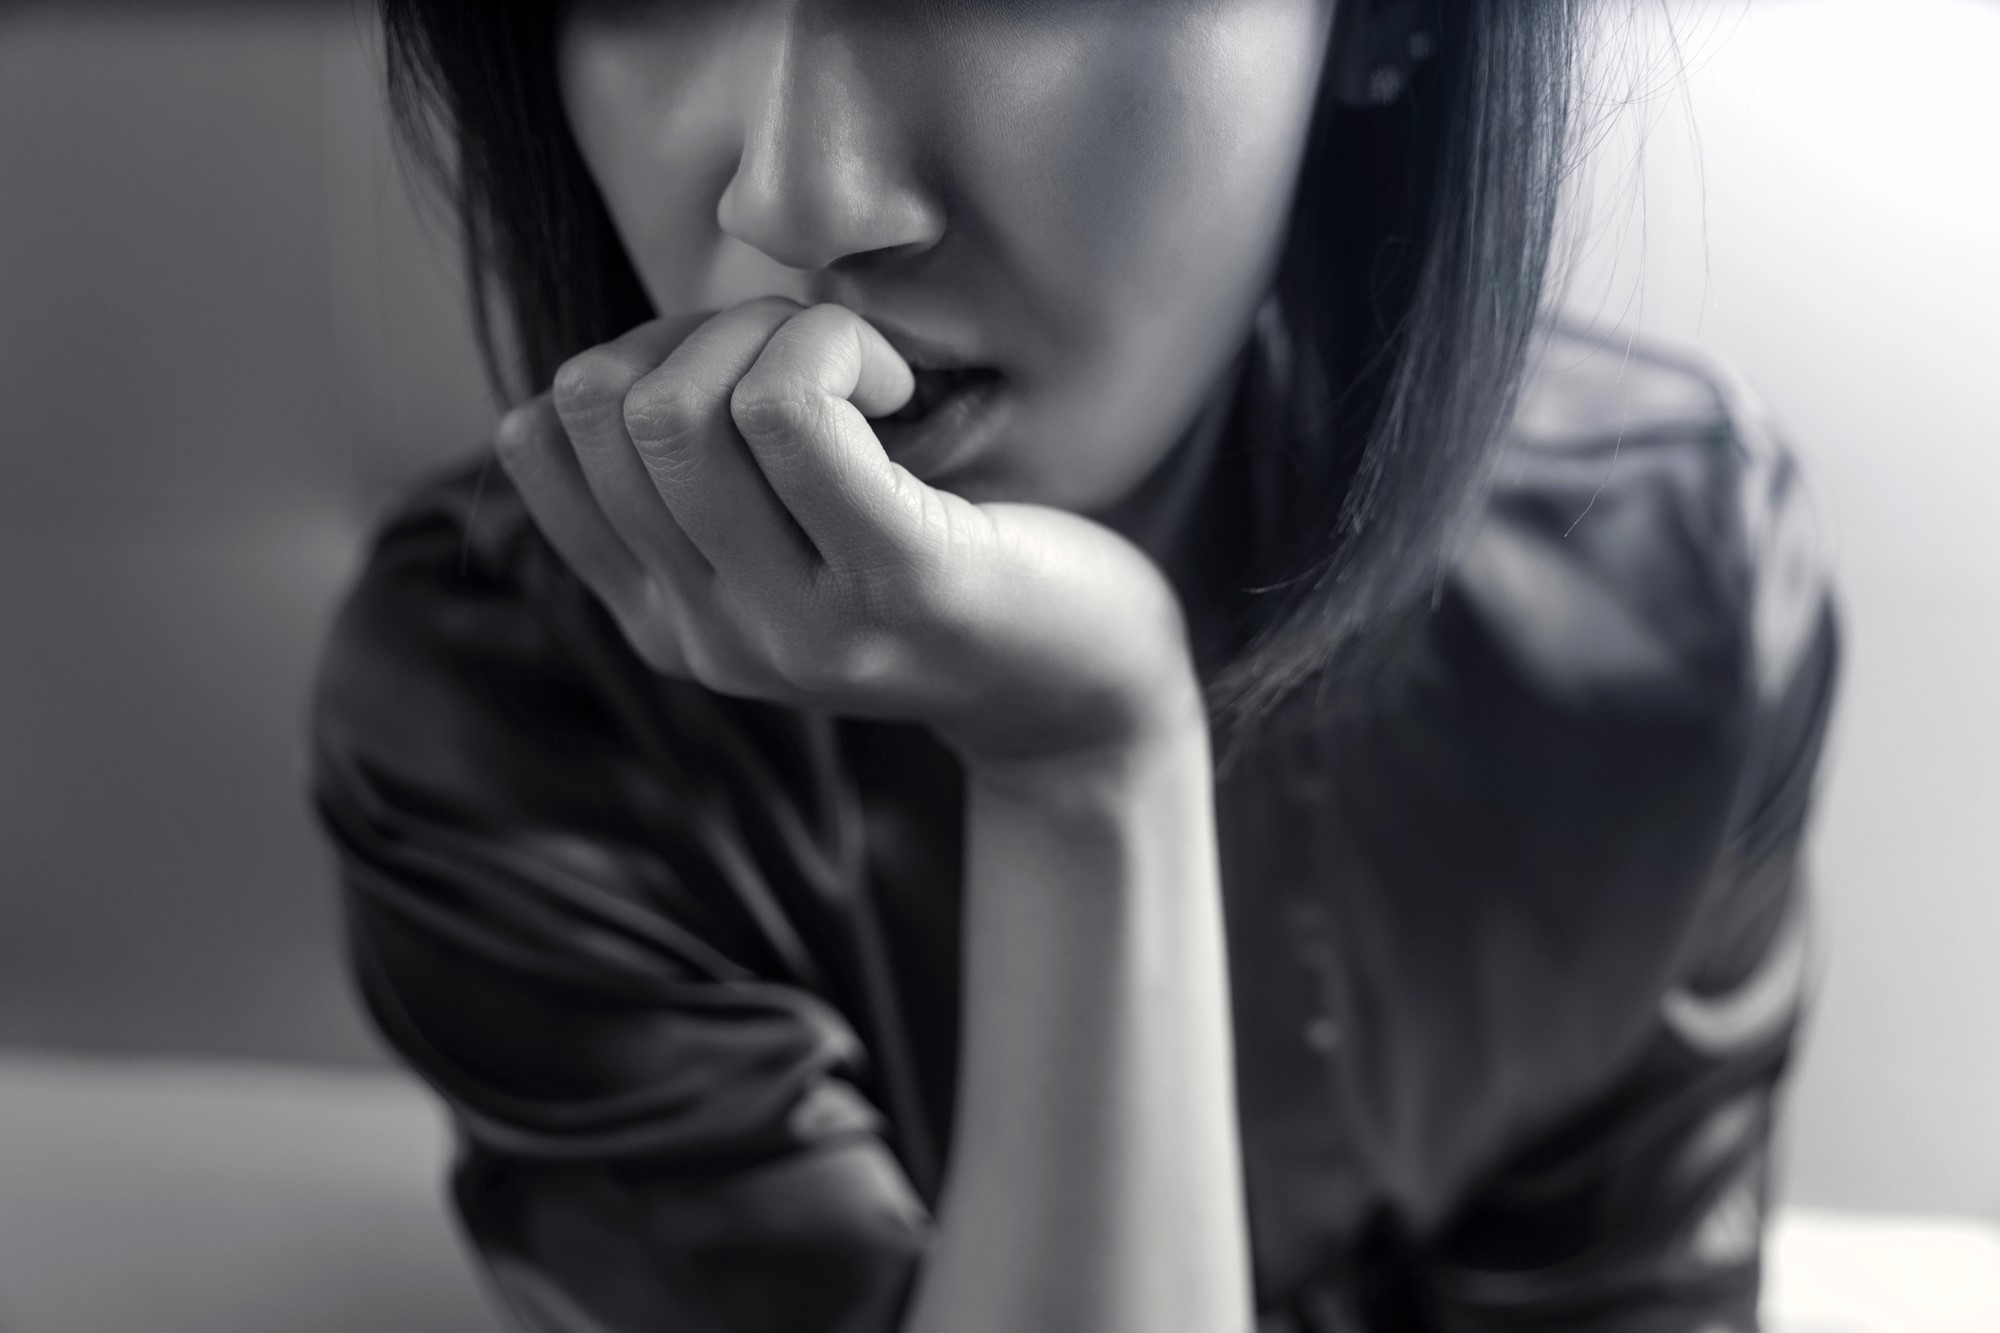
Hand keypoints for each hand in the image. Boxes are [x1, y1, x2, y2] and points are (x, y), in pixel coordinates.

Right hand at [495, 297, 1201, 765]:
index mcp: (663, 620)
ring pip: (681, 407)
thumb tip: (619, 363)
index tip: (742, 378)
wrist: (1082, 686)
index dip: (633, 359)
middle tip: (822, 362)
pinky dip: (837, 345)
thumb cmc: (940, 566)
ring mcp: (791, 627)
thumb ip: (696, 479)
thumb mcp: (785, 541)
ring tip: (870, 375)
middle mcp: (706, 640)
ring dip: (778, 332)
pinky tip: (901, 385)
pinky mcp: (893, 585)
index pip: (538, 442)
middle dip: (707, 332)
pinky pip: (790, 407)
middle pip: (606, 409)